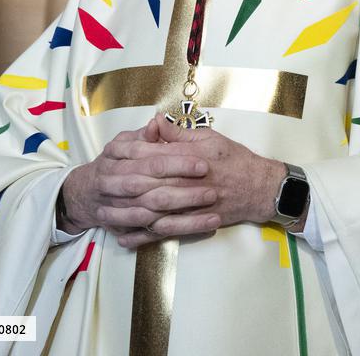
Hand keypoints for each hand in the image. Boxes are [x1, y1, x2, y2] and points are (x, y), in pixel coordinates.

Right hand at [59, 117, 219, 245]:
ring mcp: (117, 207)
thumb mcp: (125, 142)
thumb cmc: (114, 161)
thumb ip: (144, 135)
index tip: (203, 164)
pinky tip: (198, 229)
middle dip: (184, 191)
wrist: (86, 192)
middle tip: (213, 191)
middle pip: (153, 189)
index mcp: (117, 156)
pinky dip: (175, 232)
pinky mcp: (124, 227)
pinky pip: (151, 234)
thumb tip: (157, 121)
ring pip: (153, 214)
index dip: (178, 162)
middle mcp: (114, 182)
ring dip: (184, 214)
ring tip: (212, 211)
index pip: (152, 159)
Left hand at [110, 114, 286, 248]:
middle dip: (122, 187)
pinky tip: (124, 237)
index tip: (112, 153)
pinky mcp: (191, 223)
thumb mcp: (209, 137)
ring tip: (104, 213)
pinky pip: (162, 233)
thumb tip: (155, 122)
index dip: (131, 156)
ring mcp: (188, 206)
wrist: (258, 188)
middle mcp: (186, 184)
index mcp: (189, 159)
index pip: (153, 157)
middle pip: (147, 186)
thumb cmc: (234, 159)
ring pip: (151, 212)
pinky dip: (141, 237)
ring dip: (126, 214)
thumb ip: (179, 133)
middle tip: (100, 185)